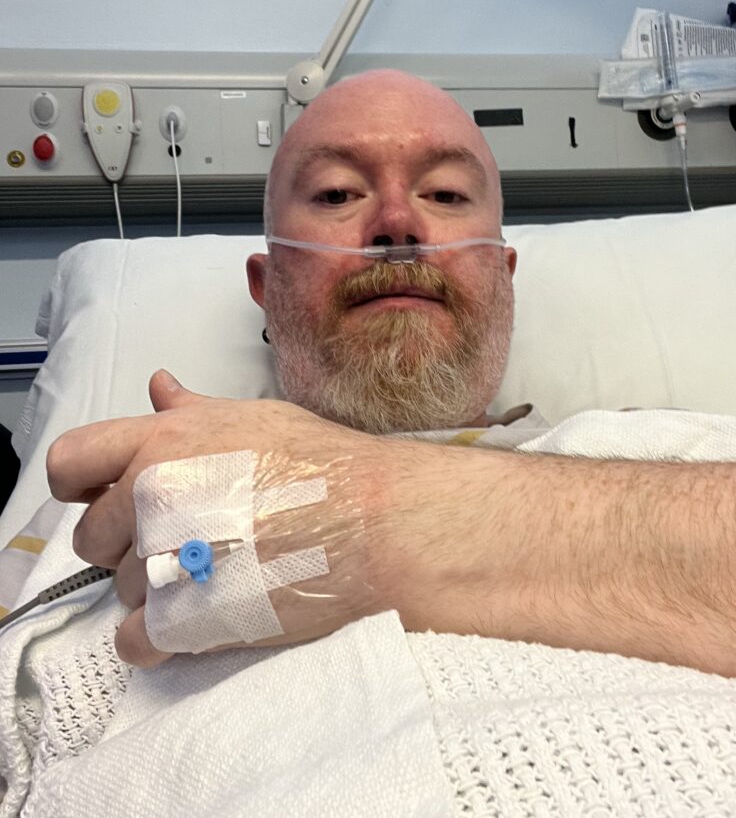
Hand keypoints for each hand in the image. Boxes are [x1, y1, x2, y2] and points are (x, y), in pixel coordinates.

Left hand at [47, 370, 384, 667]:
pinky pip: (134, 641)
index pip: (69, 462)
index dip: (80, 484)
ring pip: (123, 589)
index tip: (103, 496)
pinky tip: (199, 617)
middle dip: (128, 542)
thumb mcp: (252, 418)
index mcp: (161, 443)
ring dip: (157, 589)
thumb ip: (190, 410)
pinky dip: (159, 638)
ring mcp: (164, 560)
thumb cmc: (323, 465)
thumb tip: (158, 388)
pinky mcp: (184, 621)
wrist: (373, 523)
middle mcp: (150, 497)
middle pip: (92, 536)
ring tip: (217, 572)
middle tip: (185, 540)